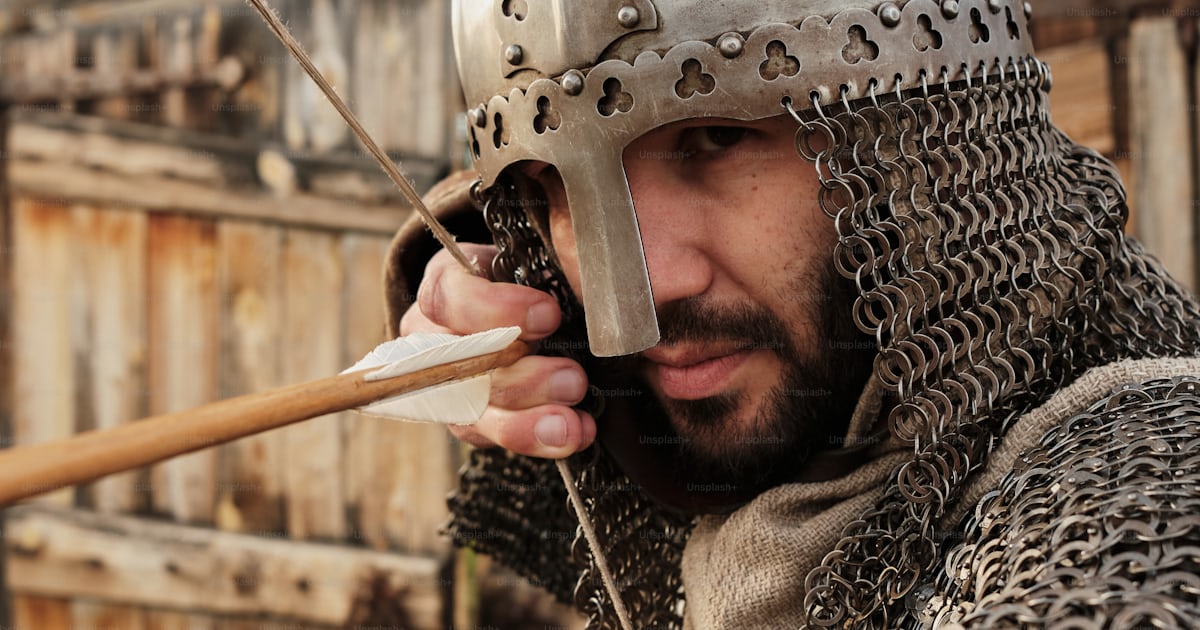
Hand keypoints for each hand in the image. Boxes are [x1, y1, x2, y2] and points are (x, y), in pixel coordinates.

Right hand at [399, 243, 595, 457]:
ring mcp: (443, 383)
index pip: (449, 297)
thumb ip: (553, 247)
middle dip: (523, 378)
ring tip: (573, 424)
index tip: (549, 316)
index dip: (496, 310)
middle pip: (460, 367)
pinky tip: (573, 435)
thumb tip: (571, 237)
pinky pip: (490, 439)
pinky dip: (536, 439)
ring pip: (472, 411)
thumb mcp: (538, 257)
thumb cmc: (531, 281)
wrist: (529, 314)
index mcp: (446, 283)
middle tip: (573, 380)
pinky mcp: (465, 419)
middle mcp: (431, 337)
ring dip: (527, 421)